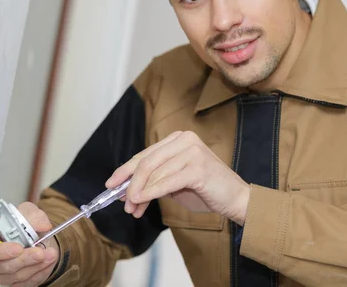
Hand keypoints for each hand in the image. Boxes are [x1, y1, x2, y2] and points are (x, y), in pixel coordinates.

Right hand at [0, 202, 58, 286]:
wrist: (41, 238)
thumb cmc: (27, 225)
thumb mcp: (30, 213)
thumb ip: (35, 216)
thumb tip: (42, 225)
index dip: (0, 252)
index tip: (19, 248)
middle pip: (1, 267)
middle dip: (23, 260)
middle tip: (40, 252)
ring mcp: (2, 274)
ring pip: (15, 276)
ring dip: (35, 266)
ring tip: (50, 254)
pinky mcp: (15, 282)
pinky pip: (26, 283)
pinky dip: (40, 273)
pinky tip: (48, 262)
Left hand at [106, 131, 250, 224]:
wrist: (235, 198)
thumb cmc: (206, 190)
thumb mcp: (174, 182)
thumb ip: (154, 181)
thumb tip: (125, 190)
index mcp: (179, 138)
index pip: (146, 154)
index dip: (126, 169)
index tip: (111, 184)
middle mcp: (185, 140)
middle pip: (147, 161)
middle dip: (130, 183)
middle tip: (122, 202)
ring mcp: (192, 152)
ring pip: (155, 172)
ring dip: (140, 193)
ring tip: (133, 209)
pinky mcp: (198, 168)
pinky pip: (167, 182)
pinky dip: (151, 192)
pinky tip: (141, 201)